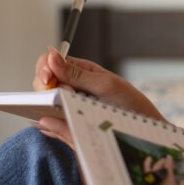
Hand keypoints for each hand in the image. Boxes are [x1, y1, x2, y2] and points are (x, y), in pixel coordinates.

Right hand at [31, 47, 164, 146]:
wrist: (142, 129)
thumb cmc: (128, 102)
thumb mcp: (105, 84)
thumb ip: (76, 73)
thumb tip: (51, 55)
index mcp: (77, 71)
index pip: (48, 64)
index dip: (43, 69)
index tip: (48, 79)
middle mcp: (69, 87)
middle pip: (41, 84)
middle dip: (46, 89)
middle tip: (66, 96)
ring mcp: (67, 106)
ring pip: (43, 104)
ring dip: (47, 107)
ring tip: (65, 112)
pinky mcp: (68, 124)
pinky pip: (50, 124)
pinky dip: (48, 125)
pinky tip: (51, 126)